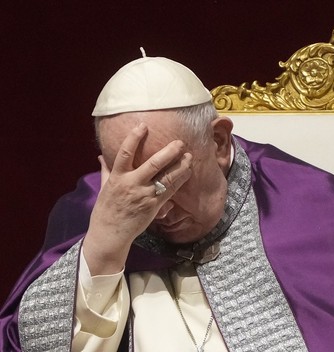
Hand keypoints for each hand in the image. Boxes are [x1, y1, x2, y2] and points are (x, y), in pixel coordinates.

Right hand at [83, 123, 192, 274]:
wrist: (110, 233)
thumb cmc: (106, 209)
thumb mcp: (104, 186)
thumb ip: (106, 170)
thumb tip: (102, 155)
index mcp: (118, 177)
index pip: (125, 153)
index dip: (134, 138)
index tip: (143, 126)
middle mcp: (132, 184)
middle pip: (153, 164)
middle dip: (168, 152)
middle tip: (180, 142)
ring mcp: (144, 196)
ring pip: (166, 178)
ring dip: (180, 166)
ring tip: (190, 156)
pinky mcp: (154, 206)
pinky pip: (170, 191)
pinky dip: (180, 180)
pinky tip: (188, 171)